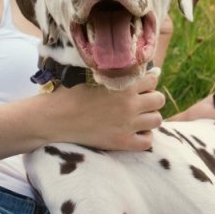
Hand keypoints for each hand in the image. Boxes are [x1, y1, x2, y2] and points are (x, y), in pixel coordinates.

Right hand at [51, 72, 165, 151]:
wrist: (55, 118)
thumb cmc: (71, 93)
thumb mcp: (94, 75)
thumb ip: (115, 72)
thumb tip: (139, 71)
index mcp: (124, 84)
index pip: (153, 79)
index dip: (145, 82)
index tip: (137, 86)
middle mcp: (130, 104)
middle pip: (159, 99)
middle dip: (150, 99)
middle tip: (137, 102)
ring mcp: (128, 125)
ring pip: (157, 120)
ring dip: (149, 117)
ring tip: (136, 117)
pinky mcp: (122, 142)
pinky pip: (148, 141)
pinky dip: (143, 137)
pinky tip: (133, 132)